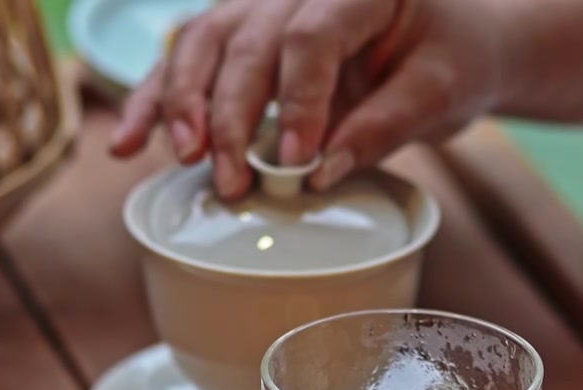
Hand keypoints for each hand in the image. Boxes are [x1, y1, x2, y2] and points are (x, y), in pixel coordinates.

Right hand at [108, 0, 503, 197]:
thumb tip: (320, 173)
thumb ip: (384, 127)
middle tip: (231, 179)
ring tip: (183, 158)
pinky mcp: (243, 34)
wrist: (450, 41)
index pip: (311, 37)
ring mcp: (264, 4)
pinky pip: (190, 58)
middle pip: (245, 39)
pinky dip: (158, 100)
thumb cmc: (452, 59)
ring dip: (182, 103)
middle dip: (229, 114)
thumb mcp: (440, 93)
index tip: (293, 161)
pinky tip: (129, 141)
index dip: (297, 100)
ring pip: (203, 40)